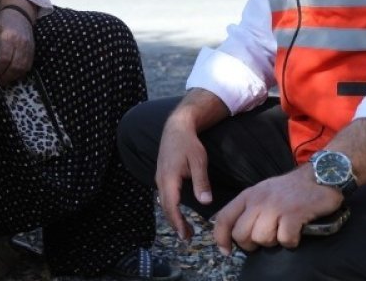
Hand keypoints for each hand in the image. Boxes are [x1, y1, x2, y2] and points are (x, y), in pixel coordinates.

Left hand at [0, 7, 34, 85]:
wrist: (20, 13)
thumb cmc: (3, 22)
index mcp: (9, 37)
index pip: (5, 58)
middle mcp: (20, 43)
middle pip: (15, 65)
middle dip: (6, 76)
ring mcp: (29, 47)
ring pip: (23, 67)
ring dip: (14, 76)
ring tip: (5, 80)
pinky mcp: (33, 50)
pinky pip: (29, 65)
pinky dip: (21, 73)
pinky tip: (14, 75)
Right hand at [155, 116, 213, 239]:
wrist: (176, 127)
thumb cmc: (189, 144)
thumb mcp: (199, 161)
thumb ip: (201, 182)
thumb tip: (206, 202)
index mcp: (169, 178)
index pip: (171, 205)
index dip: (177, 221)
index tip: (184, 234)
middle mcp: (161, 180)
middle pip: (166, 207)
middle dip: (175, 223)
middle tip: (186, 237)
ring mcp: (159, 178)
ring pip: (164, 202)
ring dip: (173, 216)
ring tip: (184, 229)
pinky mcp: (162, 176)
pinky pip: (164, 196)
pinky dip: (171, 207)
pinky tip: (179, 212)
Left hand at [212, 166, 343, 254]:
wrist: (318, 176)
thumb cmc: (289, 190)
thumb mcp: (262, 193)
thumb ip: (248, 209)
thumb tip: (234, 233)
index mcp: (248, 196)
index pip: (224, 218)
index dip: (221, 238)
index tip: (226, 251)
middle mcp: (258, 201)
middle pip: (241, 235)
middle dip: (251, 244)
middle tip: (265, 239)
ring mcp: (275, 207)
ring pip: (262, 239)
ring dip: (274, 242)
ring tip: (282, 231)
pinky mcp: (293, 214)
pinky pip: (285, 240)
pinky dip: (292, 241)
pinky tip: (297, 232)